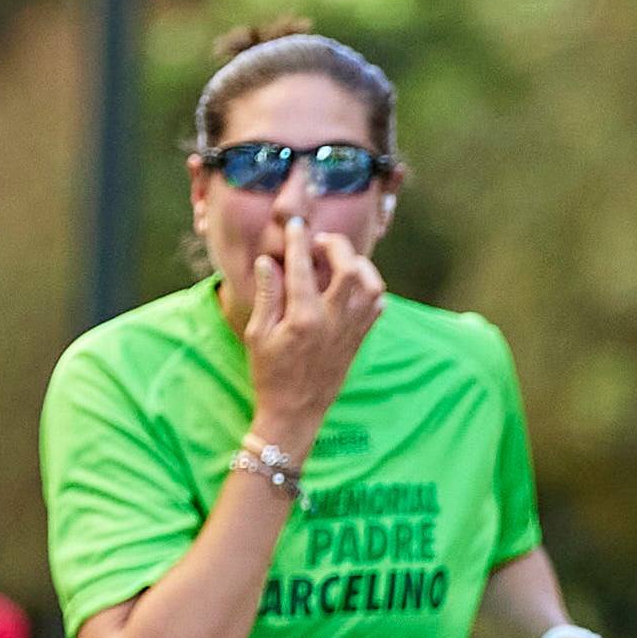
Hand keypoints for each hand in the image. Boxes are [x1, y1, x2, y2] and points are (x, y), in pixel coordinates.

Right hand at [239, 217, 388, 443]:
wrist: (295, 412)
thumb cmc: (270, 374)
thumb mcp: (259, 334)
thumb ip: (267, 295)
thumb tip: (268, 261)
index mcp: (303, 318)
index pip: (303, 266)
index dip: (299, 240)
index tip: (295, 225)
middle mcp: (333, 322)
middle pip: (349, 269)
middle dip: (336, 246)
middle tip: (319, 242)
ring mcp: (351, 331)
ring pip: (372, 285)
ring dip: (358, 265)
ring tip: (339, 261)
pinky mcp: (360, 340)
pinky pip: (377, 306)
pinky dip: (369, 288)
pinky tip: (351, 285)